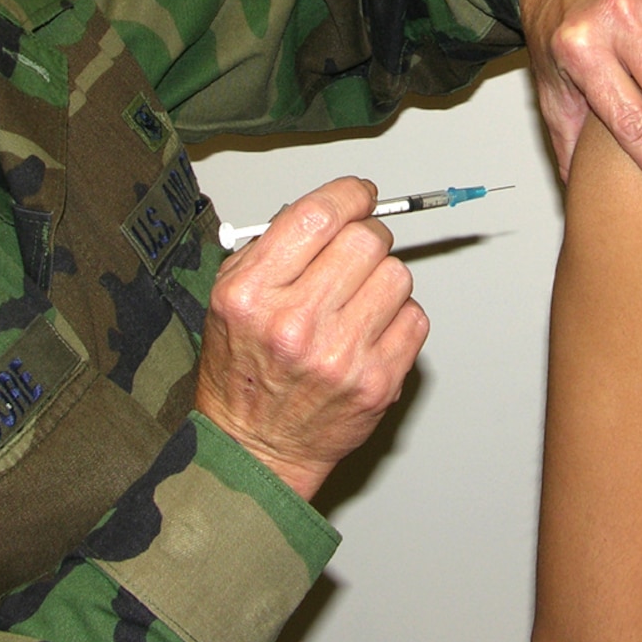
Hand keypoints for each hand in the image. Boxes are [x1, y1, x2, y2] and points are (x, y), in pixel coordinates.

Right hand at [193, 177, 428, 500]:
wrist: (255, 447)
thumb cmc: (241, 371)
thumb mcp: (227, 299)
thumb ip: (270, 247)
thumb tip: (332, 208)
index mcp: (252, 294)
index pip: (318, 216)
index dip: (350, 194)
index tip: (359, 195)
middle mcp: (295, 323)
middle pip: (366, 240)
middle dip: (367, 235)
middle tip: (356, 250)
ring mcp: (340, 356)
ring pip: (397, 275)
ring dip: (383, 278)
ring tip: (357, 299)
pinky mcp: (376, 382)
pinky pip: (415, 318)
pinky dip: (398, 317)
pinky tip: (370, 331)